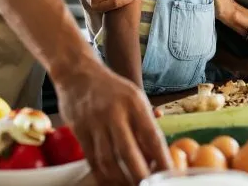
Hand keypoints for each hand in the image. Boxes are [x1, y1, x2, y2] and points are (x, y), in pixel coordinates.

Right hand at [54, 59, 170, 184]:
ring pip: (108, 160)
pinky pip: (92, 160)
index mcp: (135, 103)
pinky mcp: (79, 130)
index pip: (152, 136)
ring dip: (121, 180)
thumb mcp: (135, 97)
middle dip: (140, 176)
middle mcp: (115, 112)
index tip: (170, 176)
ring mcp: (95, 122)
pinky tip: (112, 182)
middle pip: (129, 153)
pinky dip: (103, 176)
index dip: (162, 160)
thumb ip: (146, 123)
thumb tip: (160, 152)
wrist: (78, 73)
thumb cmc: (112, 89)